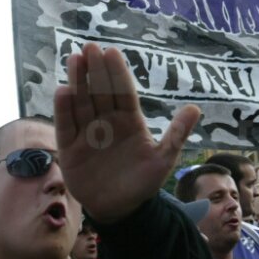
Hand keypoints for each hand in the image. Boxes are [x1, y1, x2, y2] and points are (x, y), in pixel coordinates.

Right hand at [55, 44, 199, 222]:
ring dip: (78, 82)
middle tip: (90, 48)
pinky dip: (63, 110)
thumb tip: (196, 107)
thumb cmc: (143, 182)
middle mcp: (106, 122)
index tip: (111, 52)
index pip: (122, 92)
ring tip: (75, 60)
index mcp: (129, 121)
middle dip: (95, 70)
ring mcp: (87, 134)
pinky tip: (63, 91)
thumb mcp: (164, 159)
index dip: (117, 73)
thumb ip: (177, 134)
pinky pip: (66, 126)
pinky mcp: (70, 149)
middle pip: (100, 92)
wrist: (122, 210)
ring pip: (81, 103)